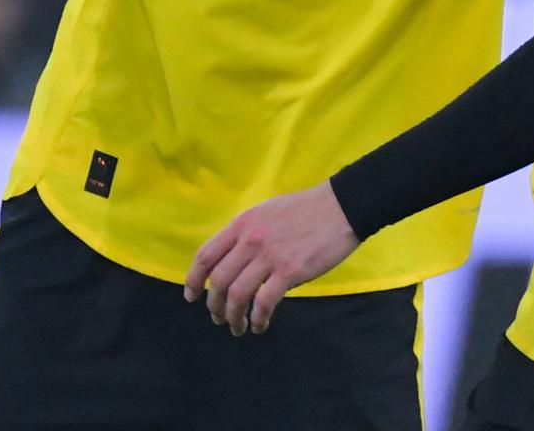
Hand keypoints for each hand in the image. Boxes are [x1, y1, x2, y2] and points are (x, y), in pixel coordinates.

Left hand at [183, 182, 358, 335]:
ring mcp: (269, 256)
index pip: (205, 255)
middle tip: (219, 318)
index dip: (193, 280)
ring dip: (233, 318)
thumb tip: (231, 259)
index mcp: (243, 223)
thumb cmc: (306, 209)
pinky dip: (258, 319)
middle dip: (213, 306)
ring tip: (238, 327)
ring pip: (236, 296)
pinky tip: (261, 324)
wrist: (341, 206)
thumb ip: (247, 233)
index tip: (191, 296)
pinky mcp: (289, 271)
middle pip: (217, 281)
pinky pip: (264, 303)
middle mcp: (251, 239)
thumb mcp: (268, 212)